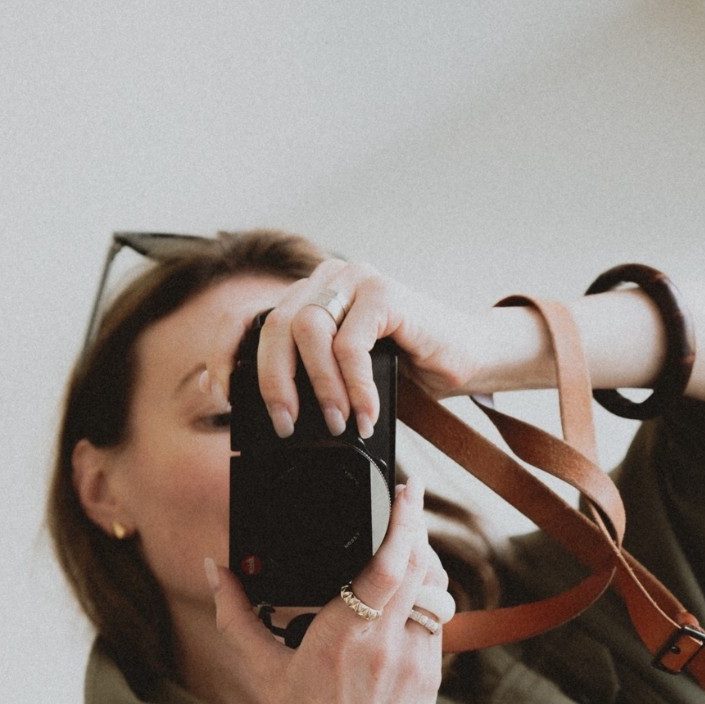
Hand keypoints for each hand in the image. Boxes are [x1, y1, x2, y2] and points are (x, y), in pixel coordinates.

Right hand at [206, 477, 453, 703]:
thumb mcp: (264, 673)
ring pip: (434, 593)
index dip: (405, 521)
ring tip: (405, 556)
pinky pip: (436, 625)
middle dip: (415, 533)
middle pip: (421, 566)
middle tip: (404, 511)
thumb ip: (238, 616)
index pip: (390, 563)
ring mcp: (415, 661)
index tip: (407, 489)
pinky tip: (404, 609)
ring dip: (424, 569)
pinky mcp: (432, 677)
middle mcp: (385, 644)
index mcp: (342, 636)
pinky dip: (424, 607)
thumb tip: (216, 572)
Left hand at [253, 259, 536, 439]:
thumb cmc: (411, 366)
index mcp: (313, 294)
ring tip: (338, 423)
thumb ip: (314, 375)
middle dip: (276, 383)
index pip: (261, 322)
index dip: (239, 358)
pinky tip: (367, 412)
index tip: (234, 400)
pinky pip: (350, 344)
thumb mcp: (349, 373)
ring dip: (321, 387)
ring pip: (309, 331)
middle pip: (277, 326)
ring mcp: (356, 280)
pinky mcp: (384, 293)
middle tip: (287, 425)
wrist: (470, 356)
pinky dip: (355, 386)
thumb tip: (278, 414)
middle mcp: (330, 278)